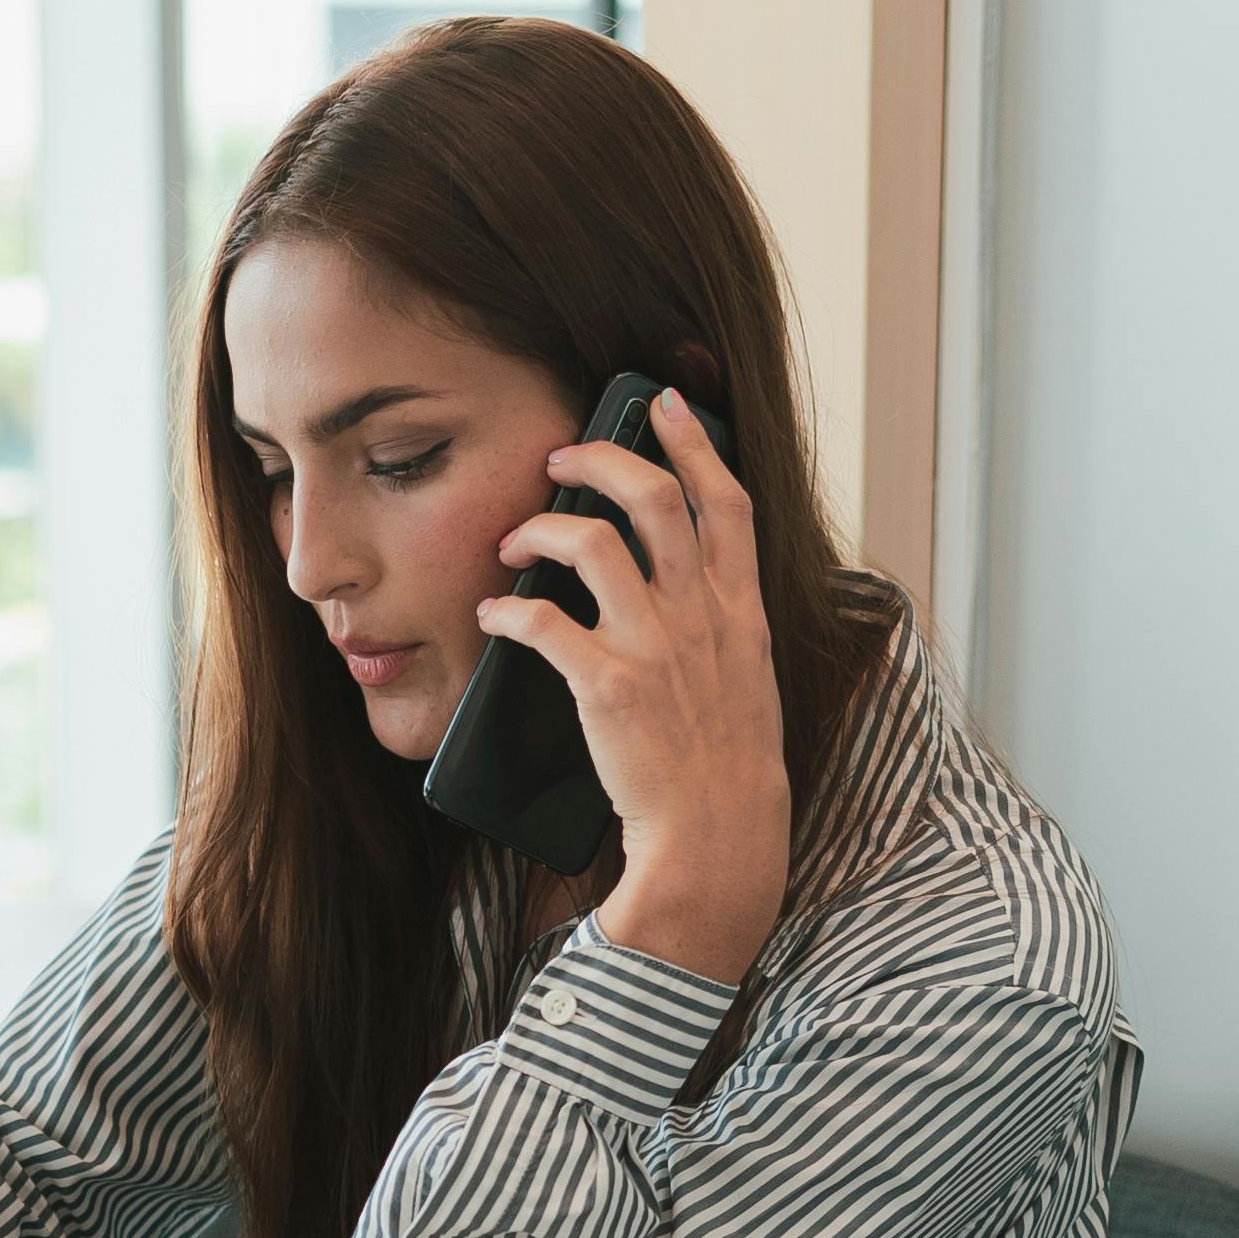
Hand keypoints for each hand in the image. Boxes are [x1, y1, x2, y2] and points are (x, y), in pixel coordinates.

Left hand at [477, 389, 791, 986]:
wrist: (718, 833)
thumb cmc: (725, 763)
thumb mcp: (746, 676)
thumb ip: (721, 619)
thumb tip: (686, 580)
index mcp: (739, 607)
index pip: (727, 499)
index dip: (694, 442)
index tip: (665, 404)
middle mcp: (700, 613)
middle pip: (654, 496)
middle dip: (600, 460)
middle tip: (559, 458)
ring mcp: (655, 646)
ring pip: (592, 541)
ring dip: (539, 526)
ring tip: (512, 538)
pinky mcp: (607, 685)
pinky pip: (543, 620)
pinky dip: (507, 609)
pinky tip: (492, 614)